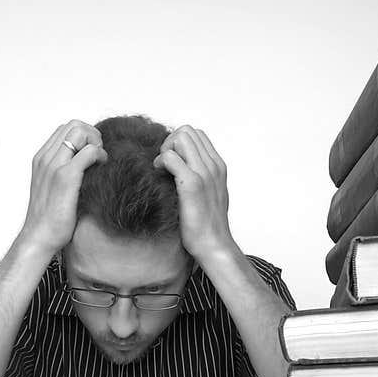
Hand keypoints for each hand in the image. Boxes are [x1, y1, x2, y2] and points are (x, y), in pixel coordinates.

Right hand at [19, 119, 107, 252]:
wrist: (39, 237)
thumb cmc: (50, 219)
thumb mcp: (54, 188)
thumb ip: (64, 172)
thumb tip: (86, 165)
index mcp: (41, 159)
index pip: (65, 129)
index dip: (84, 136)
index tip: (92, 154)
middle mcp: (45, 158)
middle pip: (73, 125)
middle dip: (92, 135)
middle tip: (99, 156)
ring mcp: (54, 166)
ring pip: (80, 132)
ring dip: (96, 142)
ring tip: (100, 162)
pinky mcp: (66, 177)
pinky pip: (89, 152)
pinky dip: (100, 155)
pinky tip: (102, 168)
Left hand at [153, 126, 233, 261]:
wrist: (214, 245)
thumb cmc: (208, 225)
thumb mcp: (210, 194)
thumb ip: (202, 177)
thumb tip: (184, 168)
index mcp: (218, 166)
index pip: (197, 135)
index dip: (179, 143)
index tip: (172, 163)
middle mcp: (213, 166)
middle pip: (187, 131)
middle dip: (170, 142)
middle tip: (164, 165)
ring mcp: (204, 174)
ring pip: (180, 137)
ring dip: (166, 149)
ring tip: (162, 169)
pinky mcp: (192, 184)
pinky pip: (171, 157)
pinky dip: (161, 161)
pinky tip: (159, 175)